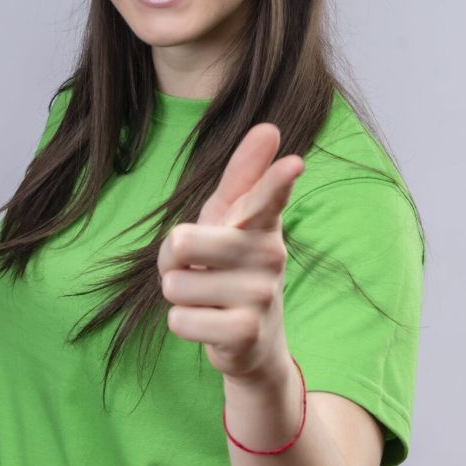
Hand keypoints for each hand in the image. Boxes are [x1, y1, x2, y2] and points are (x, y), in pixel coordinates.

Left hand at [158, 122, 304, 384]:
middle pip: (181, 242)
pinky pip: (178, 319)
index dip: (276, 179)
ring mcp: (260, 295)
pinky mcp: (245, 332)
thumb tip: (269, 126)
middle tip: (197, 267)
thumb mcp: (232, 217)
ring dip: (178, 294)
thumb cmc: (232, 263)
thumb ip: (244, 174)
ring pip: (174, 284)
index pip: (269, 196)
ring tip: (206, 297)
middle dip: (172, 259)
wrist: (251, 339)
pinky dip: (183, 323)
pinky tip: (210, 324)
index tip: (294, 163)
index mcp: (261, 222)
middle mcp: (269, 255)